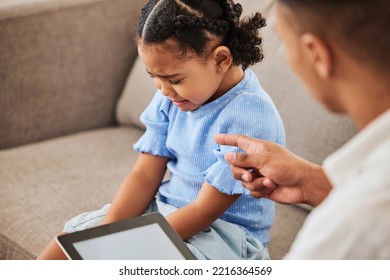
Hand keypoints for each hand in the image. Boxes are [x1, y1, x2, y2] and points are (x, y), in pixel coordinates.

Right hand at [215, 134, 330, 206]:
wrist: (302, 186)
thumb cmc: (287, 167)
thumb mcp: (263, 160)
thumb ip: (244, 159)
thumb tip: (227, 156)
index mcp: (257, 148)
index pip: (239, 141)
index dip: (227, 139)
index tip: (215, 138)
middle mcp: (256, 160)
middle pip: (236, 166)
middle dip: (240, 173)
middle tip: (249, 176)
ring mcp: (258, 174)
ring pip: (243, 180)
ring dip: (254, 183)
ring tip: (268, 182)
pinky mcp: (261, 187)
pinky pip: (250, 190)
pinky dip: (260, 190)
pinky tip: (271, 188)